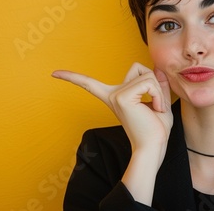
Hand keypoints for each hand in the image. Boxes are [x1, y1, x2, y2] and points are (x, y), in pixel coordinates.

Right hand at [52, 63, 172, 155]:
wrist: (153, 147)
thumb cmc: (156, 129)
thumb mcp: (159, 101)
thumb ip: (158, 83)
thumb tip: (156, 67)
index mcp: (115, 97)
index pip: (92, 83)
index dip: (73, 77)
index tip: (55, 73)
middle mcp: (112, 94)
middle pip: (139, 68)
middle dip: (155, 82)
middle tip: (156, 105)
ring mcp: (116, 95)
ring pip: (147, 74)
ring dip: (159, 91)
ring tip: (156, 108)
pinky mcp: (122, 97)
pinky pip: (149, 82)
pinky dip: (158, 95)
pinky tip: (155, 108)